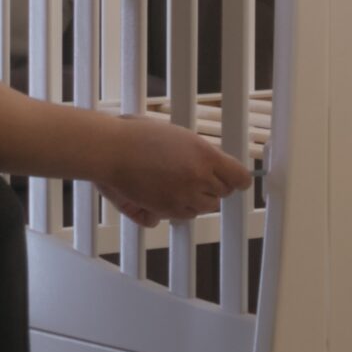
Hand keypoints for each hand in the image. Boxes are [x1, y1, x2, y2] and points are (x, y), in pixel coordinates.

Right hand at [105, 118, 252, 223]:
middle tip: (198, 177)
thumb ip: (202, 156)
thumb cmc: (140, 136)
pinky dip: (181, 208)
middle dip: (214, 186)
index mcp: (205, 155)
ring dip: (198, 199)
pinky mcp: (167, 209)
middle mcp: (199, 178)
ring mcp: (183, 196)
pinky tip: (168, 193)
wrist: (111, 150)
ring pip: (206, 207)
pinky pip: (186, 215)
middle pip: (223, 193)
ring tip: (180, 184)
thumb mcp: (181, 137)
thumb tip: (215, 169)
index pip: (239, 178)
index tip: (236, 180)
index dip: (238, 180)